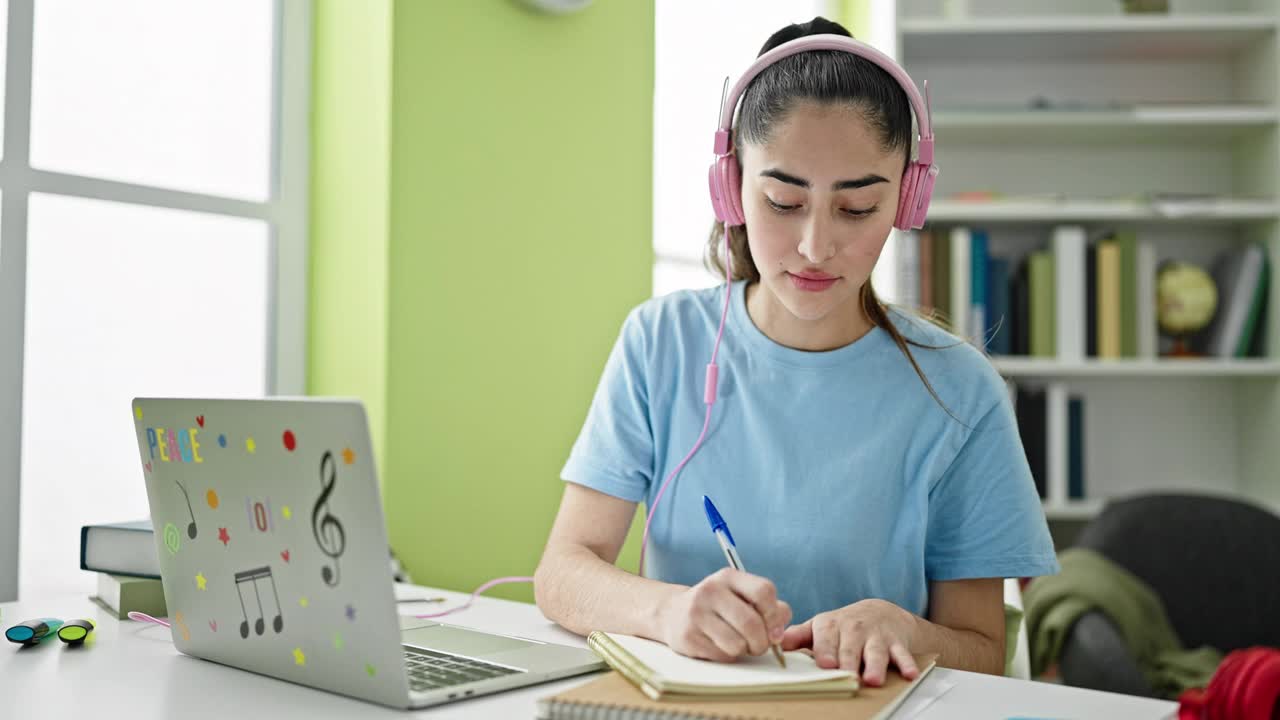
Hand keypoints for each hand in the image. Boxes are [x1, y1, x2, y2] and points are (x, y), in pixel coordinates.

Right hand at [656, 568, 790, 662]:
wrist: (672, 613)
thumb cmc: (719, 607)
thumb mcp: (741, 596)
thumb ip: (769, 608)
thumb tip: (779, 633)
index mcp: (728, 577)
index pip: (764, 591)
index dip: (775, 615)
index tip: (774, 629)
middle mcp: (710, 590)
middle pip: (751, 623)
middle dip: (762, 642)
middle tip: (759, 646)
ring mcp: (696, 613)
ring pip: (737, 644)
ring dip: (744, 651)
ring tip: (737, 644)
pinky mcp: (687, 636)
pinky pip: (721, 655)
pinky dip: (727, 656)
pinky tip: (719, 645)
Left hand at [780, 599, 919, 685]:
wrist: (881, 612)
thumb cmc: (844, 625)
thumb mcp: (821, 627)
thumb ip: (799, 636)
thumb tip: (775, 644)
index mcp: (831, 625)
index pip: (826, 636)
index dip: (825, 649)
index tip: (824, 662)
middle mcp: (854, 628)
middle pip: (850, 648)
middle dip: (848, 661)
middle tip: (846, 675)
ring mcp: (876, 635)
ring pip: (876, 652)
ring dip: (875, 665)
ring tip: (873, 679)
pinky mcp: (896, 643)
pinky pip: (903, 654)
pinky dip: (907, 663)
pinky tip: (909, 674)